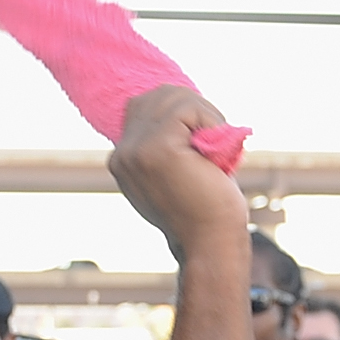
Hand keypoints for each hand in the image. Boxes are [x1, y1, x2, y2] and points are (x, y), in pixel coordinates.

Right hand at [109, 86, 248, 255]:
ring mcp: (135, 151)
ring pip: (173, 97)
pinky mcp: (156, 148)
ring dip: (206, 115)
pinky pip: (187, 108)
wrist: (211, 243)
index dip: (181, 111)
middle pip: (159, 95)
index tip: (204, 132)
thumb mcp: (178, 173)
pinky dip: (212, 121)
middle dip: (195, 108)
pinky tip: (216, 151)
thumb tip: (181, 103)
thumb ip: (166, 145)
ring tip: (216, 147)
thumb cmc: (206, 211)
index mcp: (122, 160)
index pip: (145, 106)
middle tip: (217, 139)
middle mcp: (122, 154)